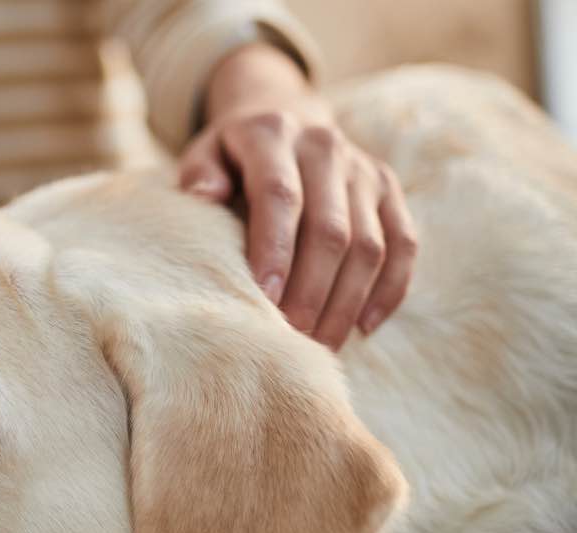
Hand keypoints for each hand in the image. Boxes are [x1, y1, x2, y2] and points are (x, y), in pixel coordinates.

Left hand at [180, 46, 417, 349]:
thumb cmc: (231, 156)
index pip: (280, 195)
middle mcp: (325, 146)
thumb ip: (199, 174)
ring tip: (321, 345)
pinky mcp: (389, 189)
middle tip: (292, 339)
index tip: (264, 300)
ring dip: (347, 302)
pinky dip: (388, 289)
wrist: (283, 118)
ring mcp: (364, 169)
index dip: (274, 250)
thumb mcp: (204, 154)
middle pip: (330, 230)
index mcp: (274, 135)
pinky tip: (363, 327)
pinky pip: (403, 244)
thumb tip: (204, 195)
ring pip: (370, 245)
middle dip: (311, 292)